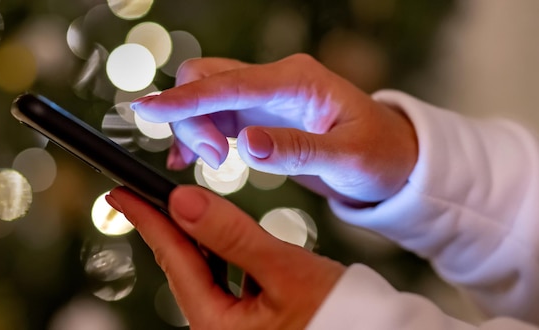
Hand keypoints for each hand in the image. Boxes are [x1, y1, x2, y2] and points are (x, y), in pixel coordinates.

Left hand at [106, 185, 343, 329]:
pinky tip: (225, 239)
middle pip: (184, 268)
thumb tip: (183, 201)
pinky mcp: (251, 321)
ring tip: (181, 209)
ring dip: (195, 240)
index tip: (122, 192)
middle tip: (141, 194)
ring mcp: (235, 327)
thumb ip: (232, 235)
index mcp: (218, 325)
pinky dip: (222, 255)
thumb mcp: (285, 270)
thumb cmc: (339, 316)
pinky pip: (226, 282)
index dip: (147, 220)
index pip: (174, 260)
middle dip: (165, 228)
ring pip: (205, 274)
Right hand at [131, 54, 416, 204]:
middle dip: (192, 117)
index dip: (186, 98)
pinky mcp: (257, 115)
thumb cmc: (378, 155)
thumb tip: (246, 145)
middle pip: (206, 80)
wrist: (391, 157)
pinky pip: (212, 116)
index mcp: (296, 81)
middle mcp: (274, 81)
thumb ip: (296, 150)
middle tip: (215, 162)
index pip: (229, 81)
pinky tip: (191, 161)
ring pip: (203, 98)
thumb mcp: (348, 159)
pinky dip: (196, 135)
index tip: (147, 110)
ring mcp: (263, 97)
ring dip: (192, 128)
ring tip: (210, 165)